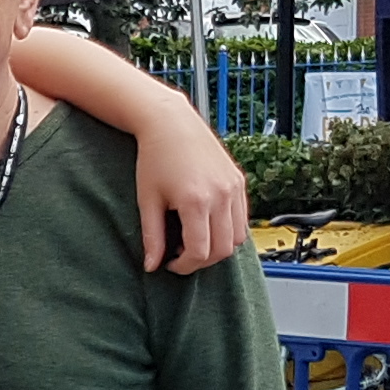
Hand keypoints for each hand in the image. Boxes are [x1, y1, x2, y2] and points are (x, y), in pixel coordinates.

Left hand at [133, 107, 248, 273]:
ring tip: (194, 241)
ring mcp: (233, 188)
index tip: (170, 264)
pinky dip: (228, 230)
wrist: (170, 123)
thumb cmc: (156, 156)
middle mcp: (221, 195)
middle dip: (201, 261)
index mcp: (196, 201)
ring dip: (218, 248)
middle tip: (181, 257)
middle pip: (222, 250)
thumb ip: (152, 237)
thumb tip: (152, 265)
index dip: (184, 266)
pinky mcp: (239, 182)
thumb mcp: (147, 200)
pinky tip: (207, 226)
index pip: (200, 253)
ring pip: (237, 238)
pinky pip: (242, 219)